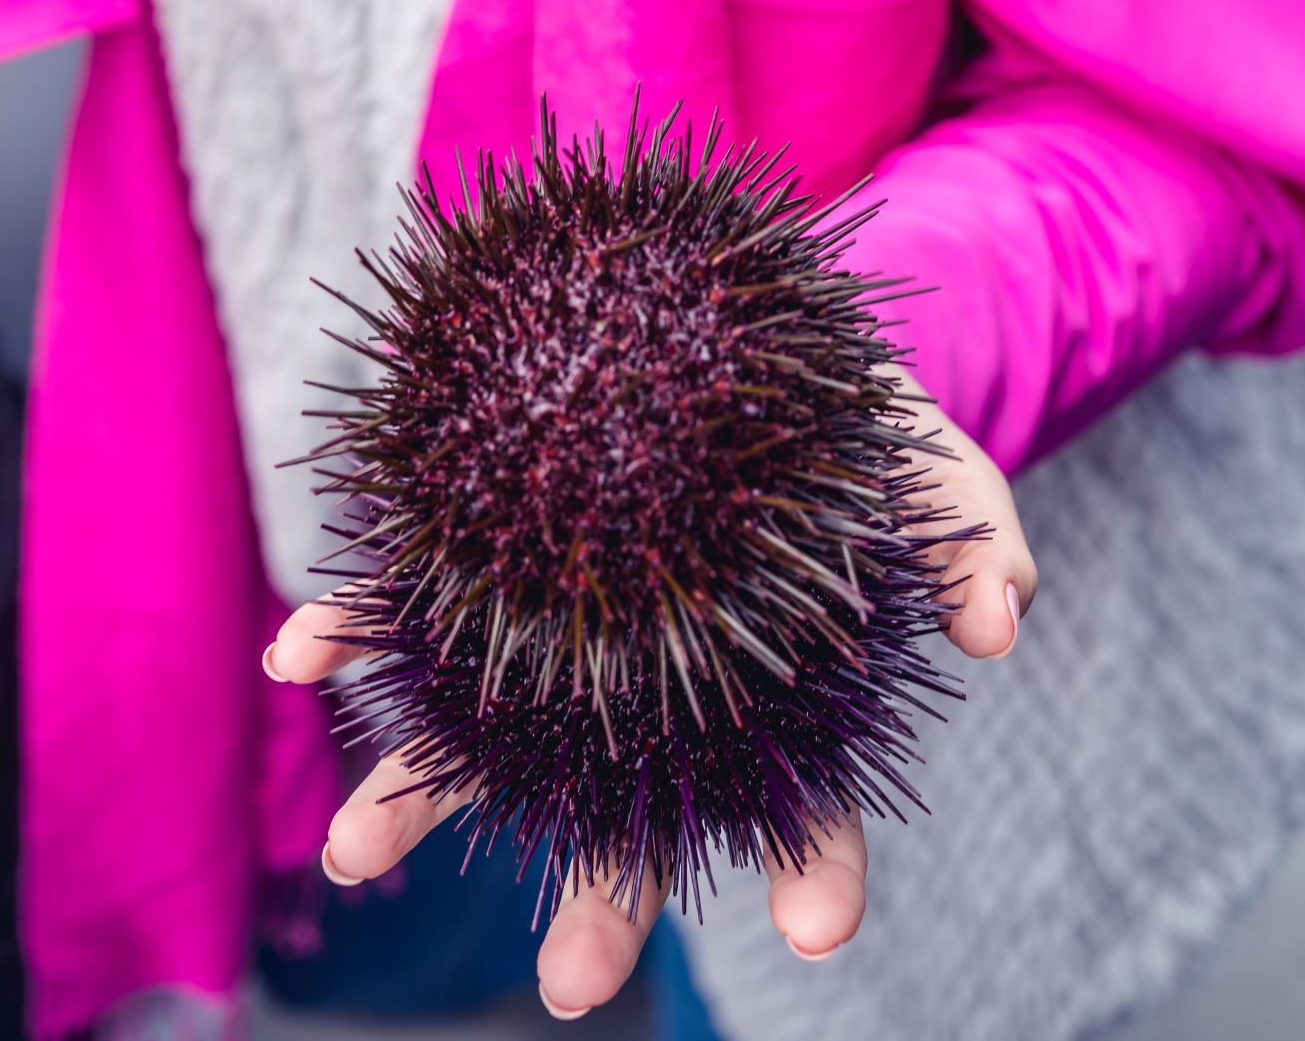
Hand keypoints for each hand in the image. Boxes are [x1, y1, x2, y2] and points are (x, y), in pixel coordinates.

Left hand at [265, 376, 1036, 1017]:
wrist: (734, 328)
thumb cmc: (844, 424)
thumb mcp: (924, 459)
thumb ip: (970, 535)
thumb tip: (1002, 624)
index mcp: (768, 693)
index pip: (805, 802)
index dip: (818, 865)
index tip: (822, 927)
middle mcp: (648, 690)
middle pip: (626, 812)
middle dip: (600, 903)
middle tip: (575, 986)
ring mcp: (556, 632)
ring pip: (484, 738)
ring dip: (414, 799)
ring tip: (350, 861)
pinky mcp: (486, 556)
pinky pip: (409, 604)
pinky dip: (352, 633)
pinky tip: (301, 655)